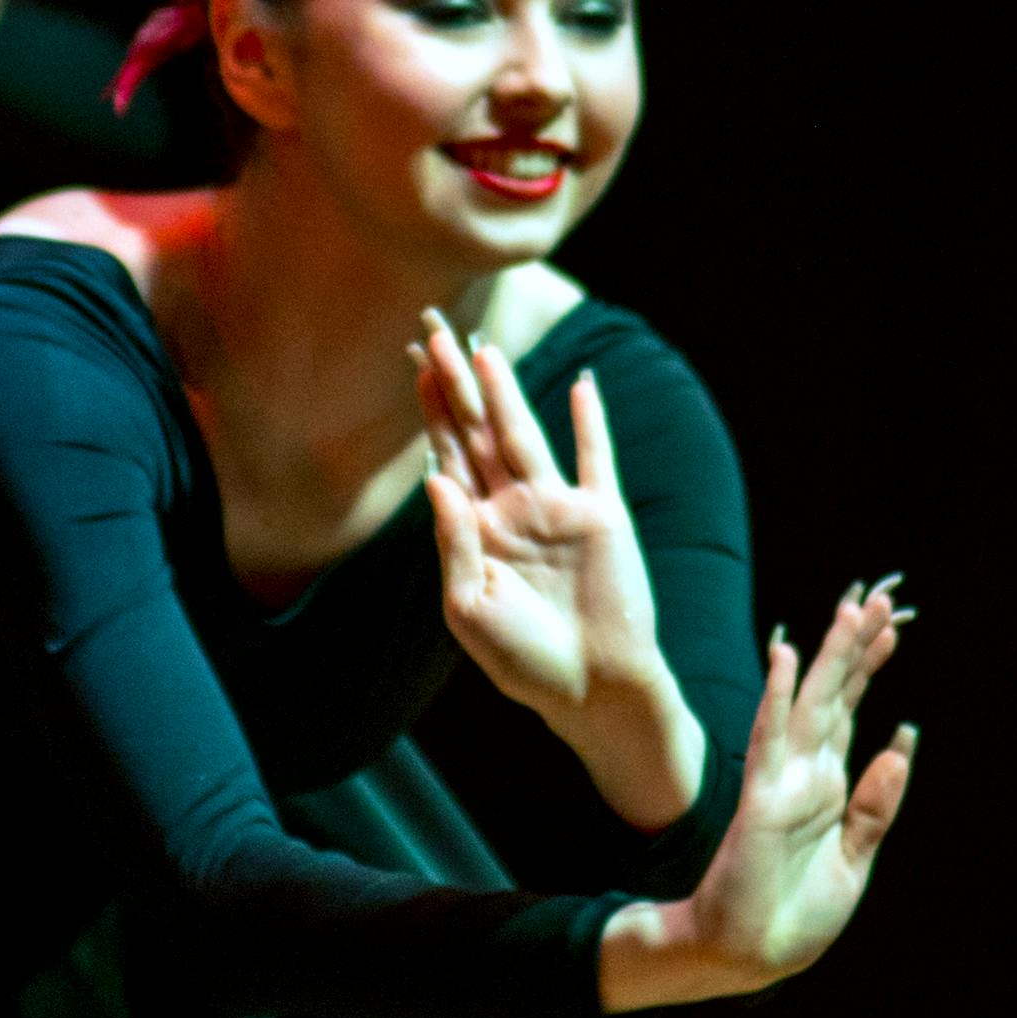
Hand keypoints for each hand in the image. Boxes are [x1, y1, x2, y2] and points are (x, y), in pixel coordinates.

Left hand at [415, 323, 699, 819]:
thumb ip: (452, 543)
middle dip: (455, 383)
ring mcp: (557, 509)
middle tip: (435, 327)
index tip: (413, 358)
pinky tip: (583, 383)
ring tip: (485, 348)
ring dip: (506, 392)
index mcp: (474, 531)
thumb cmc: (525, 661)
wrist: (594, 690)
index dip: (430, 408)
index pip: (446, 454)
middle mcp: (512, 510)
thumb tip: (435, 477)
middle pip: (478, 432)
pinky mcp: (602, 516)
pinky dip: (591, 421)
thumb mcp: (469, 609)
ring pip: (525, 435)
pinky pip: (597, 458)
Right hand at [599, 585, 916, 1008]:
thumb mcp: (856, 860)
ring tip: (851, 611)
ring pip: (808, 704)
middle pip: (835, 698)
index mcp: (827, 789)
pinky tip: (787, 657)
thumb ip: (876, 805)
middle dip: (857, 649)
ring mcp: (781, 782)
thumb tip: (903, 739)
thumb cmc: (795, 915)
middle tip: (880, 600)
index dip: (869, 670)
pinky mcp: (761, 799)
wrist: (750, 957)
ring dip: (829, 658)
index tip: (891, 627)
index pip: (850, 715)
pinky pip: (771, 738)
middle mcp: (805, 774)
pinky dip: (779, 697)